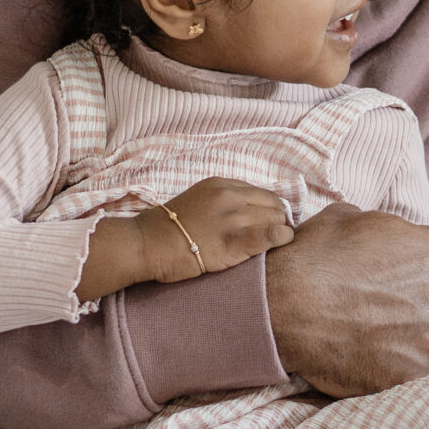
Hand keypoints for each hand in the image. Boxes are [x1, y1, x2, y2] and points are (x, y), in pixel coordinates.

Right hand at [151, 178, 294, 281]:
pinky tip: (280, 243)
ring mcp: (231, 218)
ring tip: (276, 242)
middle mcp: (229, 197)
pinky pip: (271, 236)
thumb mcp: (197, 199)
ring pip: (276, 219)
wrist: (146, 244)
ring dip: (281, 230)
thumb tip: (247, 211)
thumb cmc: (167, 228)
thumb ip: (222, 201)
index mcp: (220, 184)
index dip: (269, 208)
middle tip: (274, 234)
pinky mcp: (233, 242)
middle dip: (278, 219)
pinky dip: (281, 238)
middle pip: (273, 204)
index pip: (261, 192)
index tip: (269, 221)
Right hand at [266, 202, 428, 398]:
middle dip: (419, 302)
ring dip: (427, 334)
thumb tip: (376, 234)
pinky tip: (399, 357)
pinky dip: (422, 362)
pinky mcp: (415, 371)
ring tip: (393, 337)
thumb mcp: (346, 217)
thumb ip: (378, 227)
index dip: (411, 268)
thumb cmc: (313, 258)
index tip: (388, 279)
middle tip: (381, 308)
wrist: (285, 306)